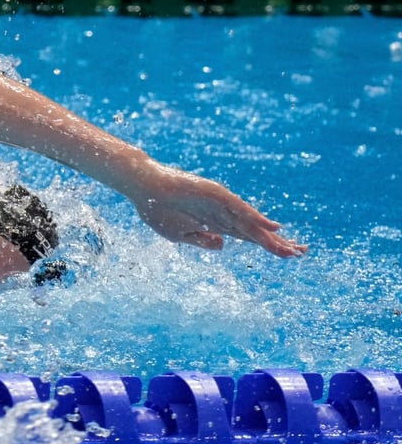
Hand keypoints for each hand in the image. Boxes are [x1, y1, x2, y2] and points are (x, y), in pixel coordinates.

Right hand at [130, 166, 306, 257]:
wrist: (143, 189)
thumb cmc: (157, 211)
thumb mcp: (180, 236)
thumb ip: (203, 241)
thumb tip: (224, 245)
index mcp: (215, 224)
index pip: (248, 236)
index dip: (268, 245)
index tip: (287, 254)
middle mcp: (223, 214)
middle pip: (256, 231)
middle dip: (276, 243)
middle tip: (300, 253)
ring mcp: (221, 204)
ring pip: (251, 223)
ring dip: (271, 237)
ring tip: (292, 248)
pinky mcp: (216, 195)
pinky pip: (240, 209)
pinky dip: (256, 218)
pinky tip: (272, 227)